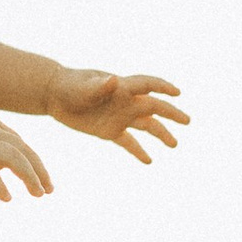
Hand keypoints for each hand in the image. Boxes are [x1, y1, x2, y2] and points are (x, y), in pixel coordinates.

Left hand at [44, 65, 188, 164]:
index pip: (148, 84)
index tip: (177, 93)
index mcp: (122, 87)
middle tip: (187, 121)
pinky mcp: (109, 131)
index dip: (163, 87)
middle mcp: (126, 102)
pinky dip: (138, 150)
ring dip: (160, 134)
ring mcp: (119, 116)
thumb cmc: (69, 86)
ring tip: (174, 145)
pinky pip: (128, 142)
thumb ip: (99, 86)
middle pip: (154, 107)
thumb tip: (114, 80)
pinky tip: (149, 161)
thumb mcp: (83, 87)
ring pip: (146, 126)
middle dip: (171, 114)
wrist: (54, 95)